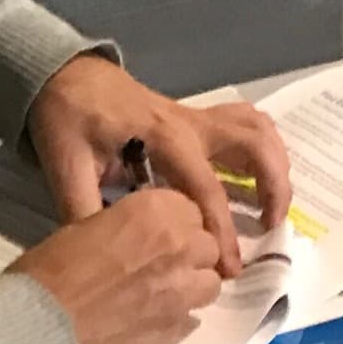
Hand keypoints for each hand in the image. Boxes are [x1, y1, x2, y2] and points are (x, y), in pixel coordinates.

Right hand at [10, 191, 224, 343]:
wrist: (36, 338)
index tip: (156, 234)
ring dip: (189, 287)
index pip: (190, 209)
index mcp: (154, 213)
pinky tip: (147, 325)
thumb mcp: (79, 231)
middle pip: (207, 246)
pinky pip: (191, 321)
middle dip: (189, 254)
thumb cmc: (44, 277)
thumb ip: (123, 230)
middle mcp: (180, 249)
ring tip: (157, 298)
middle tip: (157, 266)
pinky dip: (176, 320)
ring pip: (208, 285)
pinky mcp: (176, 335)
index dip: (175, 223)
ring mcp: (183, 295)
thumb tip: (131, 240)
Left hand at [26, 54, 290, 277]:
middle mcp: (191, 124)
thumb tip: (100, 254)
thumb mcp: (65, 165)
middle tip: (271, 225)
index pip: (206, 188)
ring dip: (277, 163)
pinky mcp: (198, 117)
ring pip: (259, 129)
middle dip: (273, 186)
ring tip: (274, 204)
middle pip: (254, 145)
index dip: (222, 229)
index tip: (231, 266)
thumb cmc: (68, 119)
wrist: (66, 77)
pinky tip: (262, 173)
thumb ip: (83, 208)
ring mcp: (198, 117)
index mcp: (164, 137)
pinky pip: (247, 123)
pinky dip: (265, 147)